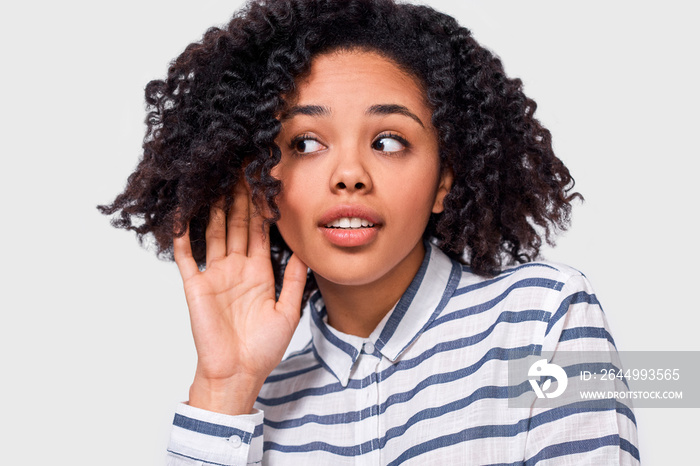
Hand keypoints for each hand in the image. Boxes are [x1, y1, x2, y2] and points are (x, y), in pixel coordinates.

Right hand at [173, 182, 306, 414]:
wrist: (237, 373)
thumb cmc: (263, 348)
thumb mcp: (288, 311)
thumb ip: (294, 279)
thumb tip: (305, 250)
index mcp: (259, 272)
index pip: (259, 231)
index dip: (261, 207)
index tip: (264, 183)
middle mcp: (236, 268)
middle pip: (236, 224)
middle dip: (238, 197)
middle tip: (239, 168)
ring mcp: (215, 274)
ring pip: (214, 232)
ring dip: (214, 206)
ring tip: (215, 178)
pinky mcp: (195, 284)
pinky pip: (187, 254)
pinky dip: (183, 234)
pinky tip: (182, 211)